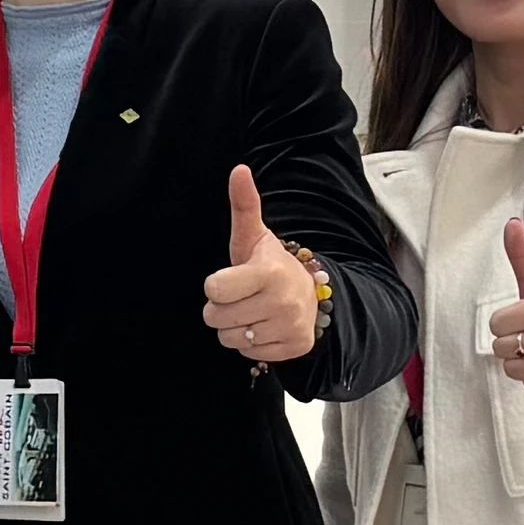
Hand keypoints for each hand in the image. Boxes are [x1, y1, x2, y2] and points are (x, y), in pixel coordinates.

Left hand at [201, 163, 323, 367]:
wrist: (310, 292)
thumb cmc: (270, 264)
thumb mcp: (254, 236)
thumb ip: (244, 205)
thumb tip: (239, 170)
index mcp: (268, 273)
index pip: (213, 290)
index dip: (216, 285)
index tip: (232, 278)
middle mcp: (282, 302)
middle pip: (216, 318)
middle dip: (222, 308)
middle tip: (242, 296)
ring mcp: (290, 327)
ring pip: (230, 339)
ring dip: (235, 328)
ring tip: (253, 311)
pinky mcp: (295, 348)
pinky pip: (249, 355)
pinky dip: (252, 344)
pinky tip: (265, 326)